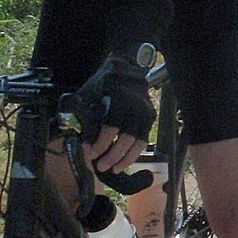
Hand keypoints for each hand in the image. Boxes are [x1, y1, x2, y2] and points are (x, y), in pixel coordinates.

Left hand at [72, 55, 154, 171]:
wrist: (126, 69)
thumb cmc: (102, 84)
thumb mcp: (87, 98)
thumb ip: (87, 120)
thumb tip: (88, 146)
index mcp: (119, 100)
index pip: (110, 128)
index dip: (100, 144)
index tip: (91, 155)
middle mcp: (136, 108)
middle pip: (126, 139)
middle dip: (112, 156)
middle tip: (101, 167)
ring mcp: (145, 113)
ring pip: (138, 142)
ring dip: (126, 158)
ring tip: (114, 169)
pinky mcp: (150, 118)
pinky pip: (143, 140)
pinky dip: (134, 152)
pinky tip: (123, 160)